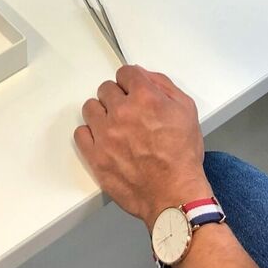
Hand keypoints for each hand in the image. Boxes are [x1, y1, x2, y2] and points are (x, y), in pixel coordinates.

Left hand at [74, 65, 211, 229]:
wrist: (174, 195)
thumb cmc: (182, 156)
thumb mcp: (186, 110)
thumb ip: (164, 86)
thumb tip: (144, 76)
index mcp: (145, 97)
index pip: (125, 72)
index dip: (131, 82)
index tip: (132, 91)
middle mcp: (122, 112)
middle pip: (106, 88)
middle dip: (117, 97)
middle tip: (127, 113)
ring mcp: (105, 134)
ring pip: (90, 108)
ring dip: (102, 113)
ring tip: (114, 127)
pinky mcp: (95, 156)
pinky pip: (81, 133)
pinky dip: (91, 134)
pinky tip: (104, 141)